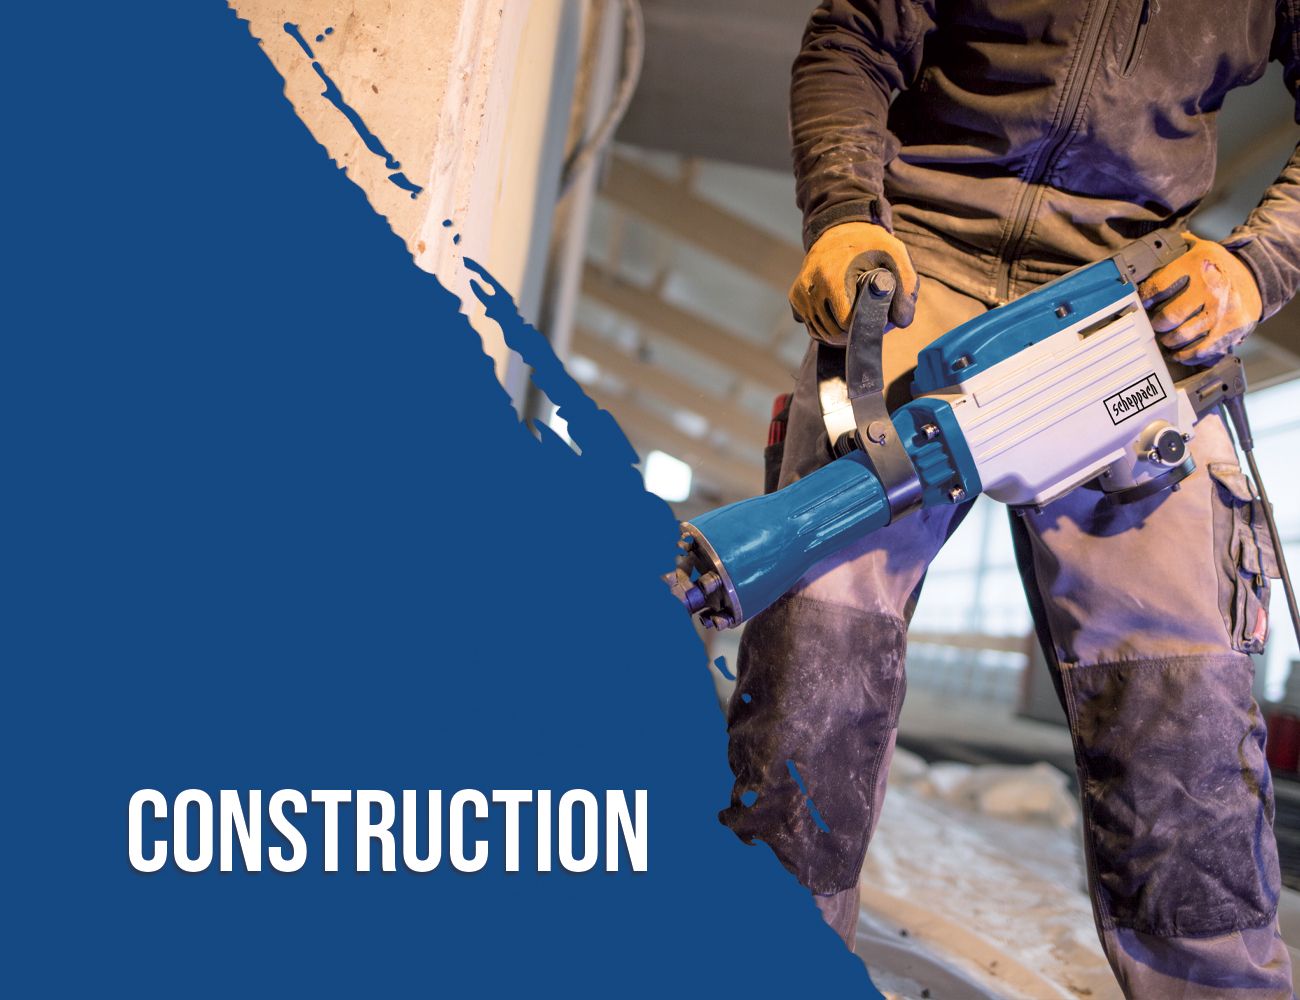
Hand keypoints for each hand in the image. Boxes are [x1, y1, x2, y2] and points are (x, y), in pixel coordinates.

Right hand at [789, 222, 919, 343]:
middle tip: (865, 320)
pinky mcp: (794, 296)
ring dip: (837, 331)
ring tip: (854, 318)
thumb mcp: (895, 254)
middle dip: (851, 332)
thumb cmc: (870, 243)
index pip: (845, 323)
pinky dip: (823, 325)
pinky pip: (809, 324)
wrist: (840, 227)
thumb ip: (906, 287)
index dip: (862, 325)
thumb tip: (901, 322)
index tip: (873, 318)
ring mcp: (800, 292)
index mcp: (832, 278)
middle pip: (831, 331)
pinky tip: (837, 314)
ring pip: (818, 331)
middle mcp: (811, 287)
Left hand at [1138, 232, 1261, 364]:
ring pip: (1181, 337)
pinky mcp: (1231, 331)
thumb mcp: (1198, 247)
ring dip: (1169, 341)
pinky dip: (1185, 355)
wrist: (1256, 277)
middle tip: (1157, 323)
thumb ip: (1172, 249)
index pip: (1157, 287)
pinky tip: (1180, 351)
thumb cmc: (1218, 266)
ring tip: (1167, 337)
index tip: (1143, 304)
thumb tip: (1143, 254)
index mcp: (1197, 266)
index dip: (1145, 299)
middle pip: (1168, 317)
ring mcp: (1222, 312)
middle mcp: (1211, 289)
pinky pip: (1200, 351)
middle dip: (1157, 323)